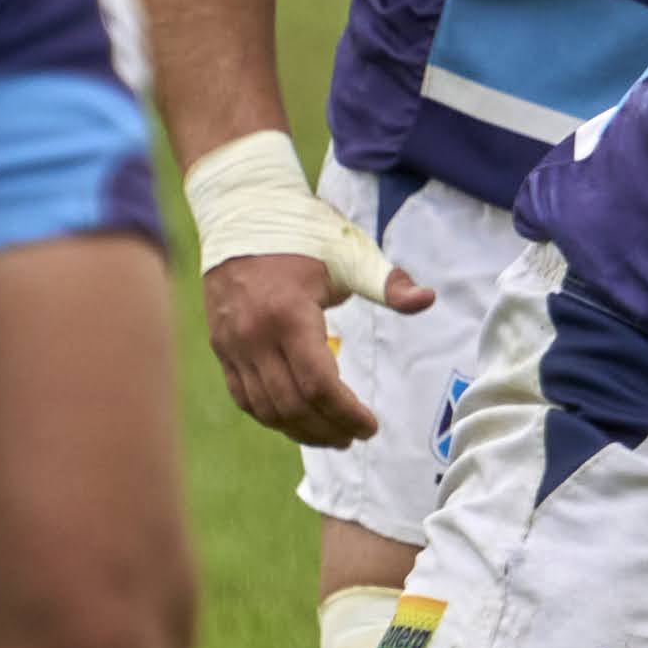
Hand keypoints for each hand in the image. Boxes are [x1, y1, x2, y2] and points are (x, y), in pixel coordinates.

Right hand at [179, 131, 434, 445]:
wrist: (241, 210)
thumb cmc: (302, 231)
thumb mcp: (349, 253)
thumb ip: (388, 283)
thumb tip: (428, 299)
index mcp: (288, 315)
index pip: (319, 386)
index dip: (347, 414)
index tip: (371, 426)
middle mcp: (254, 336)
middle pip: (292, 405)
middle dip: (328, 429)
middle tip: (355, 436)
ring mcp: (231, 344)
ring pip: (265, 408)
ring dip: (300, 430)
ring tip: (331, 436)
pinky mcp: (220, 345)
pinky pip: (243, 396)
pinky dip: (271, 415)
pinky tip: (296, 419)